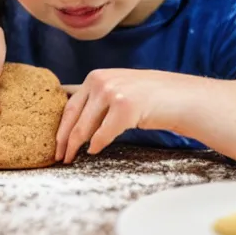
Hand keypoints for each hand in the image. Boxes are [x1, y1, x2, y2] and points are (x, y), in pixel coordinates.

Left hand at [56, 68, 184, 162]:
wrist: (181, 97)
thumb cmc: (148, 97)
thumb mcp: (117, 88)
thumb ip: (95, 99)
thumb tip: (71, 121)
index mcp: (95, 76)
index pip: (70, 105)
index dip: (60, 126)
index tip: (55, 142)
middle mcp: (100, 81)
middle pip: (73, 117)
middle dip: (64, 140)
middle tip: (58, 156)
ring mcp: (112, 93)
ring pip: (84, 127)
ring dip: (76, 146)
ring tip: (71, 158)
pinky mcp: (125, 107)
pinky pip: (103, 134)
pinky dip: (97, 145)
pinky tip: (94, 151)